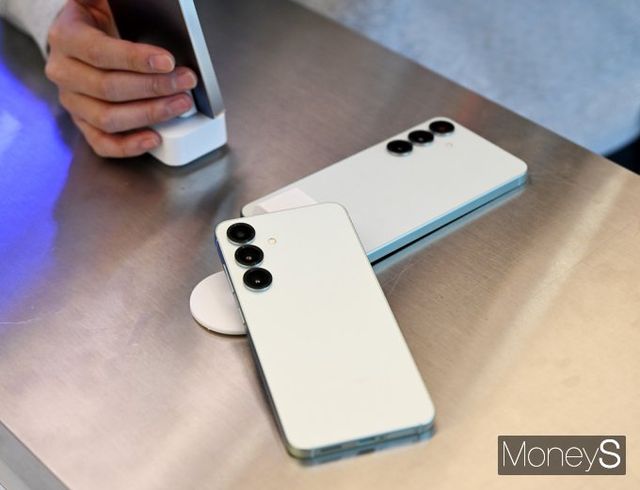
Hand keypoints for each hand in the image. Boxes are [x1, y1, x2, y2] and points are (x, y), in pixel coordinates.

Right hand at [45, 0, 197, 157]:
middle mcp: (64, 72)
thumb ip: (117, 1)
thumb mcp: (104, 0)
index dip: (135, 59)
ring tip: (180, 104)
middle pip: (109, 88)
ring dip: (150, 114)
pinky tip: (154, 138)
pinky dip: (129, 146)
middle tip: (185, 82)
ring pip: (108, 118)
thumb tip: (149, 4)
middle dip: (153, 87)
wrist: (85, 34)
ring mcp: (73, 102)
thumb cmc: (103, 18)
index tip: (168, 61)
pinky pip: (102, 142)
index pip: (100, 53)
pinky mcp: (84, 123)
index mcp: (66, 37)